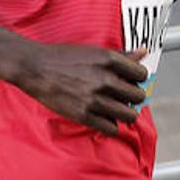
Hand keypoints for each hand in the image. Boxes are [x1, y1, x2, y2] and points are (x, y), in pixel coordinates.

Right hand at [12, 43, 148, 135]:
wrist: (35, 68)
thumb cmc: (64, 57)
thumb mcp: (95, 51)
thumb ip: (122, 55)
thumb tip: (144, 52)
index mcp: (109, 60)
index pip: (141, 74)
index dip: (138, 78)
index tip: (131, 81)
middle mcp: (105, 79)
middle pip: (138, 96)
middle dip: (133, 96)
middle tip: (123, 96)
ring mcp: (95, 99)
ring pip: (129, 115)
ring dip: (125, 113)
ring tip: (116, 108)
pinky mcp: (84, 115)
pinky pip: (111, 128)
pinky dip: (111, 125)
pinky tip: (104, 117)